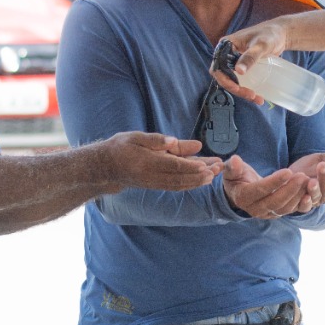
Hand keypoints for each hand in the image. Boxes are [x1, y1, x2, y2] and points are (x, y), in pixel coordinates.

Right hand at [102, 132, 221, 191]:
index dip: (190, 166)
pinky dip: (191, 184)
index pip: (173, 165)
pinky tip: (203, 180)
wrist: (107, 167)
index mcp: (146, 162)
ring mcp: (154, 184)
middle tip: (218, 169)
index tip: (206, 164)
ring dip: (199, 181)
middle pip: (180, 178)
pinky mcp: (156, 186)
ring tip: (215, 174)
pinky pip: (176, 187)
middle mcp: (152, 176)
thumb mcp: (136, 137)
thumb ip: (157, 140)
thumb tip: (175, 141)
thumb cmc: (121, 147)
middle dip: (201, 175)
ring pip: (180, 184)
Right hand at [213, 20, 289, 104]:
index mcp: (226, 46)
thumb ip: (250, 56)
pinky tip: (257, 96)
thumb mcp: (261, 45)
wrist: (280, 34)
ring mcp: (235, 61)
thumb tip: (238, 71)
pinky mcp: (243, 67)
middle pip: (224, 76)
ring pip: (233, 81)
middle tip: (251, 95)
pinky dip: (247, 89)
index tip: (237, 88)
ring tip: (257, 98)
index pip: (218, 66)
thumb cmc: (270, 35)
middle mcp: (227, 54)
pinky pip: (241, 80)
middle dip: (235, 89)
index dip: (224, 80)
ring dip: (242, 92)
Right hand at [222, 155, 315, 218]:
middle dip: (290, 189)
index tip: (288, 171)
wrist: (239, 192)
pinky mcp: (276, 214)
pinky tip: (308, 189)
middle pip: (275, 202)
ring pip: (285, 208)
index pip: (261, 190)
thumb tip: (235, 160)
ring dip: (298, 195)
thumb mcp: (230, 170)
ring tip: (307, 180)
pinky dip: (300, 200)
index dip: (275, 182)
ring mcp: (266, 213)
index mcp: (243, 197)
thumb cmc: (236, 177)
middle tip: (303, 176)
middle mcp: (255, 209)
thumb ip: (232, 166)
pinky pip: (290, 209)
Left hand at [288, 152, 324, 209]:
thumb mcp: (323, 159)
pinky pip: (305, 207)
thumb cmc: (311, 166)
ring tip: (312, 181)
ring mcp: (314, 200)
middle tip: (322, 165)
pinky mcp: (301, 205)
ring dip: (315, 189)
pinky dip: (305, 203)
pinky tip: (304, 196)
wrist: (292, 176)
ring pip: (317, 196)